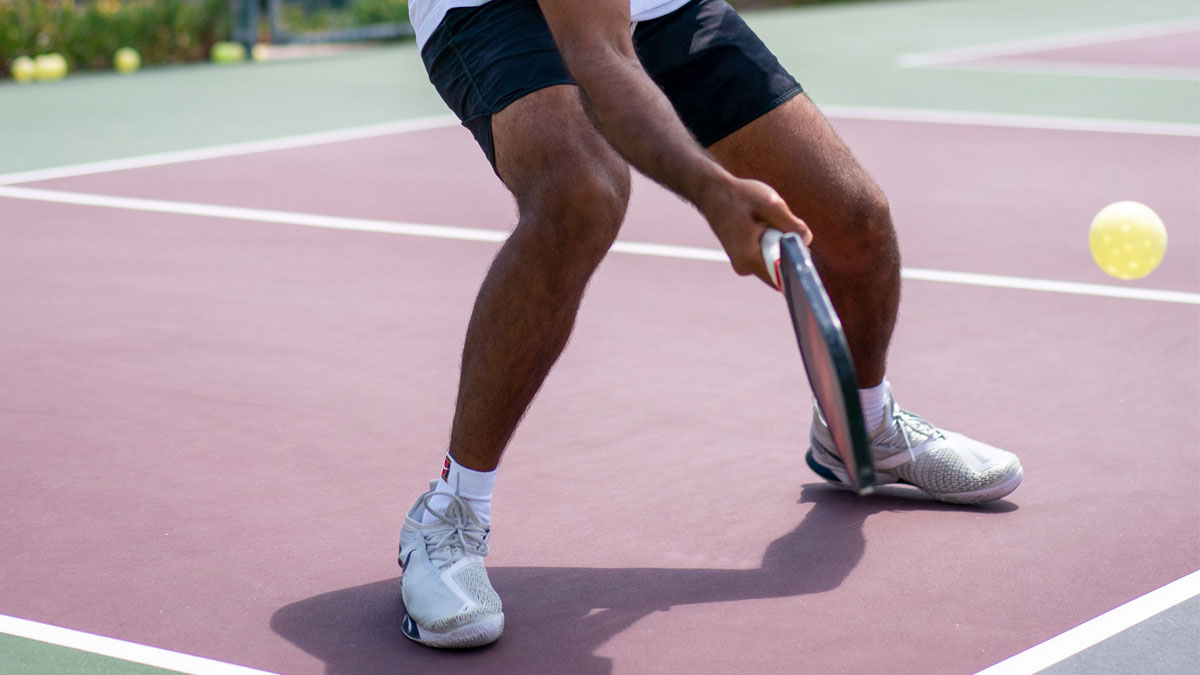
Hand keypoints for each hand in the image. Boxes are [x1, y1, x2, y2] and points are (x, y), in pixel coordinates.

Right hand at [697, 175, 811, 286]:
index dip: (796, 267)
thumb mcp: (770, 204)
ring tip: (763, 222)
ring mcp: (743, 264)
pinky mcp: (745, 259)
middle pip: (781, 268)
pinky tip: (760, 225)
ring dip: (779, 243)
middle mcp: (744, 267)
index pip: (781, 278)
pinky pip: (768, 255)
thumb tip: (806, 241)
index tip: (802, 252)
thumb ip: (791, 224)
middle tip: (775, 224)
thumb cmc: (740, 196)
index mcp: (749, 257)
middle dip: (787, 248)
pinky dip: (771, 241)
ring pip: (775, 260)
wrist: (713, 193)